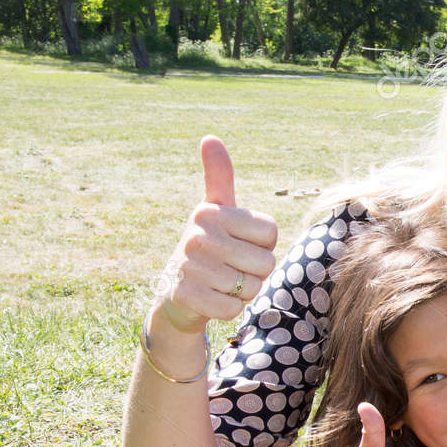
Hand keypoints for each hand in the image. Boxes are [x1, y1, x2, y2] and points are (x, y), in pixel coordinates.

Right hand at [153, 137, 278, 333]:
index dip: (262, 245)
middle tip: (230, 267)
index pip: (271, 233)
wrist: (175, 291)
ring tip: (220, 283)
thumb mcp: (214, 210)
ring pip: (250, 287)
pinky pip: (232, 308)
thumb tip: (210, 138)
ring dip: (241, 291)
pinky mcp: (186, 297)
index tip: (239, 244)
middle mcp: (196, 235)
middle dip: (254, 272)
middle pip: (265, 263)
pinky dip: (228, 309)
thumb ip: (219, 177)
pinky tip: (211, 299)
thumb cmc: (208, 247)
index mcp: (209, 212)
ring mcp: (189, 266)